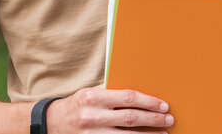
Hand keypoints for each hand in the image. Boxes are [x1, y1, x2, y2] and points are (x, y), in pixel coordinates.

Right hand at [49, 84, 173, 133]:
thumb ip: (112, 92)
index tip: (163, 105)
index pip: (129, 98)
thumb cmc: (77, 104)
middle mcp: (93, 116)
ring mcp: (92, 133)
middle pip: (131, 118)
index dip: (149, 102)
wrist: (51, 122)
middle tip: (169, 120)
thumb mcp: (91, 92)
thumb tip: (141, 92)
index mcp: (94, 97)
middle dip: (153, 119)